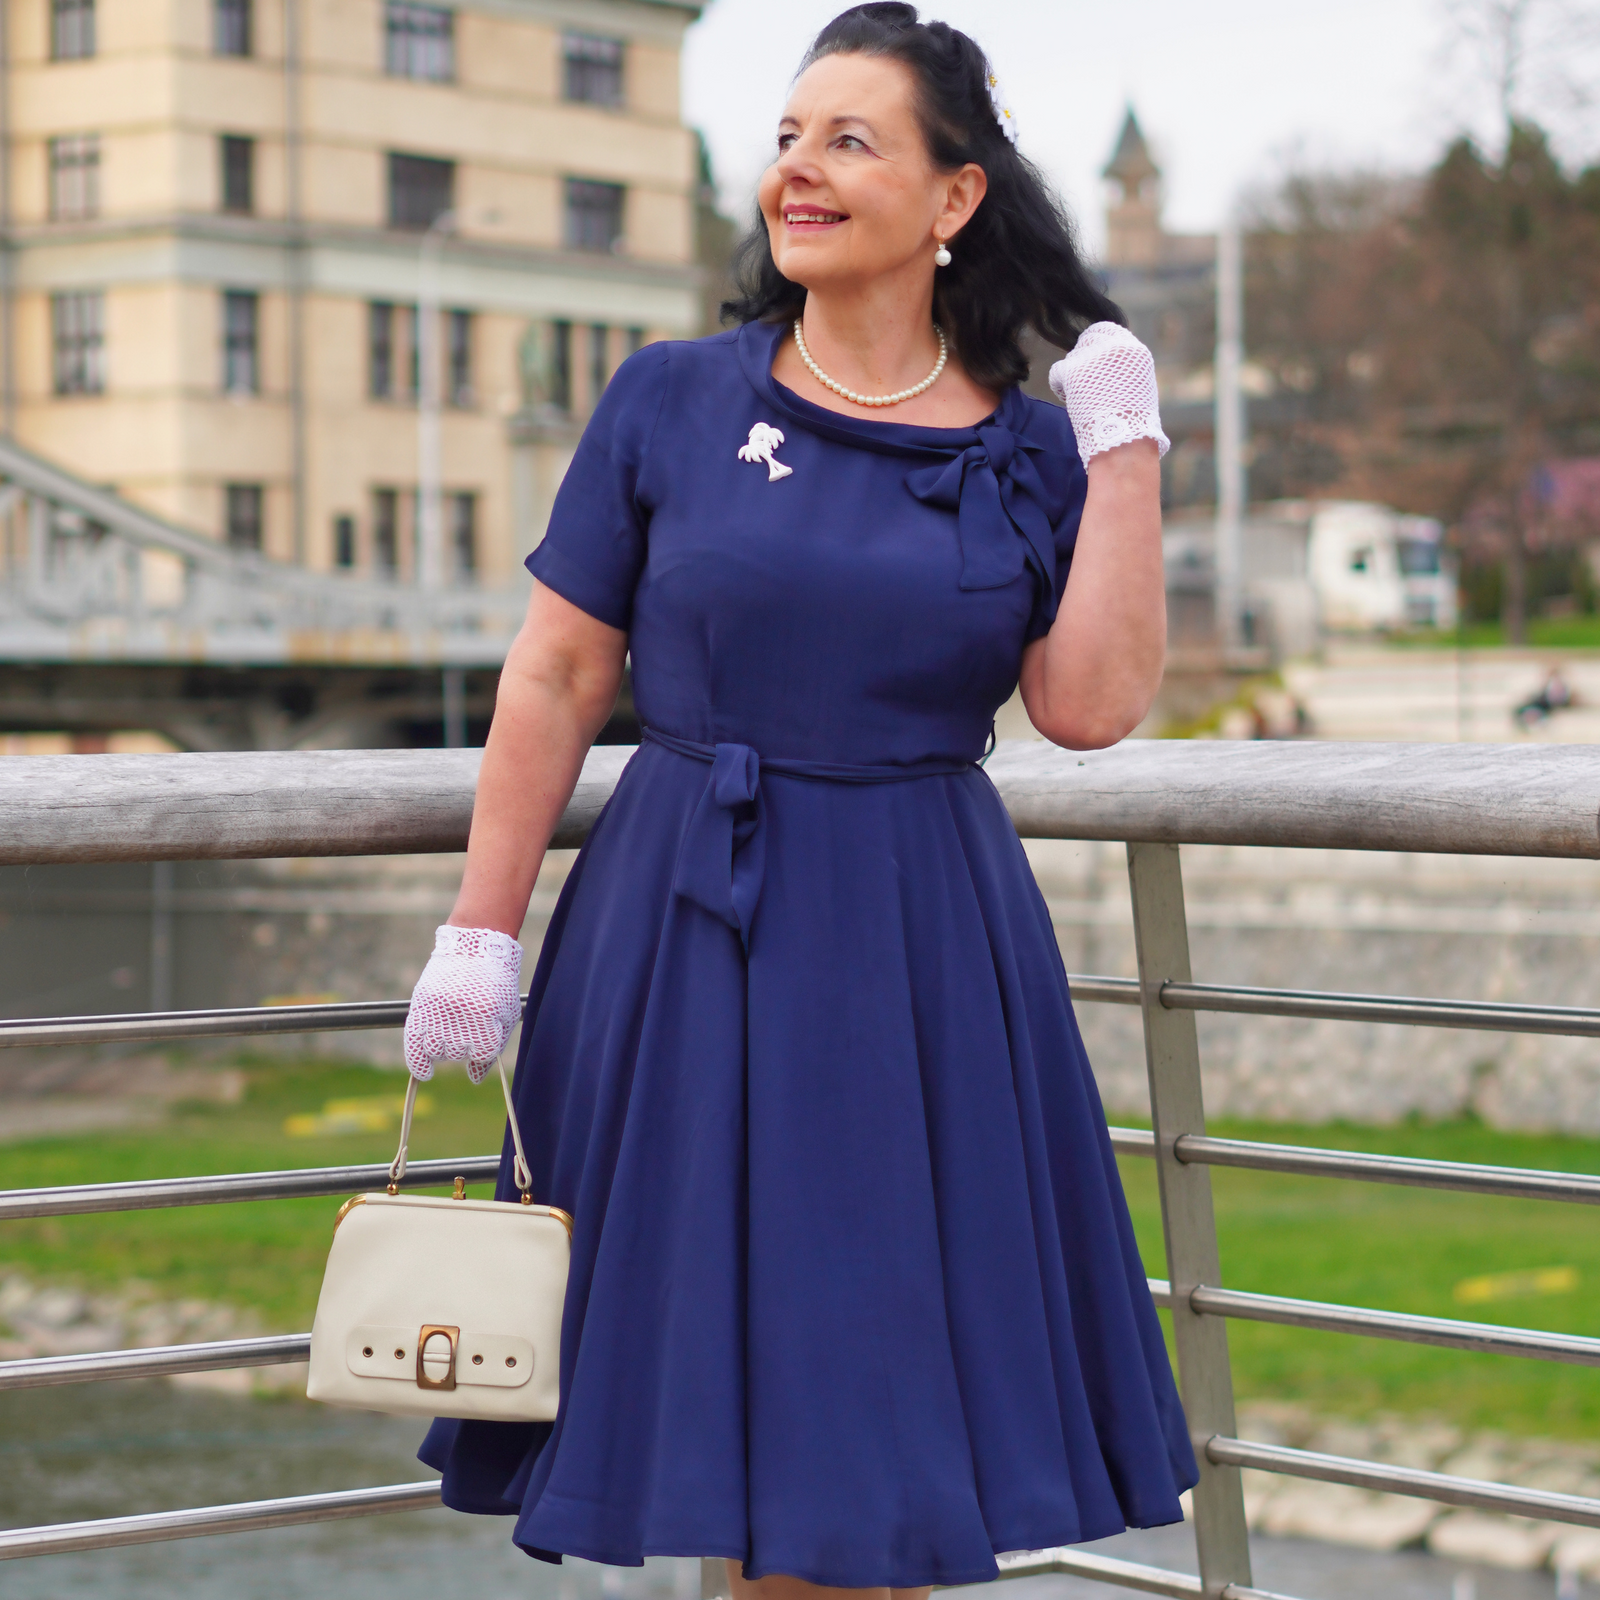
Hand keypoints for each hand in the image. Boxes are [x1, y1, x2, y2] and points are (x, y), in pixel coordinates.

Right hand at [403, 925, 523, 1082]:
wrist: (474, 946)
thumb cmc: (494, 982)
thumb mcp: (505, 1012)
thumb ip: (493, 1047)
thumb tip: (475, 1078)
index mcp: (485, 1017)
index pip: (483, 1053)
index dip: (485, 1047)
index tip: (484, 1034)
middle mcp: (459, 1017)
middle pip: (459, 1053)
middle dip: (464, 1043)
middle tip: (467, 1020)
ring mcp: (437, 1013)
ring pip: (437, 1051)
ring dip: (445, 1046)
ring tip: (451, 1026)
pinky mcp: (420, 1007)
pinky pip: (413, 1046)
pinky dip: (417, 1062)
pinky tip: (424, 1073)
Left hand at [1048, 322, 1169, 468]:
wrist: (1124, 443)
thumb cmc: (1132, 428)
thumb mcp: (1137, 388)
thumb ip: (1124, 370)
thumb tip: (1106, 368)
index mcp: (1135, 351)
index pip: (1109, 332)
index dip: (1098, 347)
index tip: (1094, 368)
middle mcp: (1116, 346)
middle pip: (1088, 340)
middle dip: (1084, 360)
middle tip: (1084, 386)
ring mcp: (1094, 357)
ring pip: (1073, 357)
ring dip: (1074, 377)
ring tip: (1085, 401)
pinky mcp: (1075, 370)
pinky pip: (1057, 372)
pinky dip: (1060, 387)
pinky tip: (1070, 401)